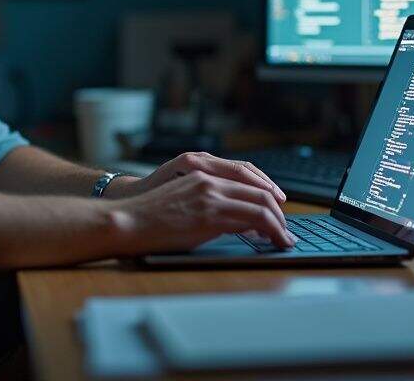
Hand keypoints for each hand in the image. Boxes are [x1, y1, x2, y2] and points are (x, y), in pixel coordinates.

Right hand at [106, 168, 295, 253]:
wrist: (127, 220)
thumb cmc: (150, 217)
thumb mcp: (183, 198)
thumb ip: (208, 203)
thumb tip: (237, 221)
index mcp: (203, 173)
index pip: (248, 176)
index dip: (268, 192)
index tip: (278, 207)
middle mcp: (210, 180)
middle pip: (260, 191)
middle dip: (279, 211)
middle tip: (286, 227)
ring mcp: (211, 196)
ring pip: (261, 205)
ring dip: (278, 224)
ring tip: (284, 238)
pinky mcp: (210, 216)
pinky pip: (251, 220)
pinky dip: (269, 231)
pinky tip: (272, 241)